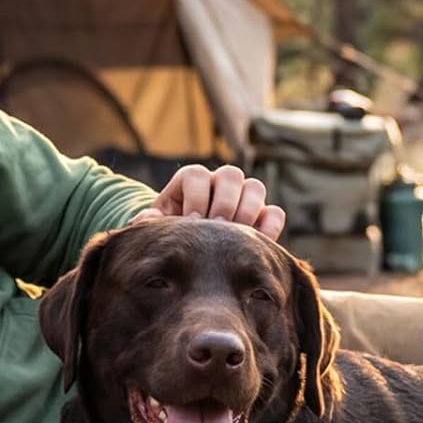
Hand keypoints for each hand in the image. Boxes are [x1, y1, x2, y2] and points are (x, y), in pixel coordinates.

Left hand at [133, 163, 283, 239]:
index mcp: (192, 180)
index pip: (198, 175)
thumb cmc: (171, 232)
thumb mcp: (158, 226)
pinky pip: (275, 213)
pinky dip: (268, 227)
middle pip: (231, 174)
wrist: (189, 248)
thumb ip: (150, 223)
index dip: (196, 197)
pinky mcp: (261, 216)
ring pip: (256, 188)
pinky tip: (255, 244)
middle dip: (224, 202)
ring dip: (247, 211)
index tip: (192, 223)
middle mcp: (219, 182)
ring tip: (234, 236)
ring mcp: (243, 197)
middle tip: (217, 228)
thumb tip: (147, 220)